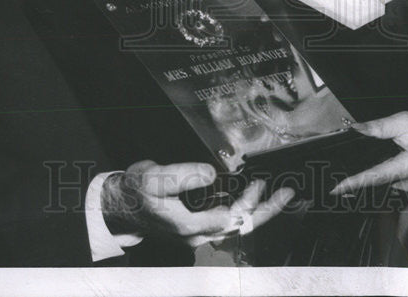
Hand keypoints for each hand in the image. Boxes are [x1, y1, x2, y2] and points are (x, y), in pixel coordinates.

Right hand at [102, 160, 293, 245]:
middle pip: (240, 227)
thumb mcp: (154, 177)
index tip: (260, 182)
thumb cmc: (135, 192)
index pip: (230, 217)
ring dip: (257, 210)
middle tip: (287, 194)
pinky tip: (252, 196)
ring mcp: (198, 232)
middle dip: (266, 210)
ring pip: (236, 226)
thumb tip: (211, 174)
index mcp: (189, 226)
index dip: (248, 201)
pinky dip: (244, 209)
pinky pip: (228, 221)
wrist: (120, 204)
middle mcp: (197, 234)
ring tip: (277, 195)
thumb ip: (183, 176)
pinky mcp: (197, 226)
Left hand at [329, 113, 407, 194]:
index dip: (356, 182)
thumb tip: (356, 129)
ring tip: (340, 175)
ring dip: (360, 178)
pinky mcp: (403, 184)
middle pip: (373, 183)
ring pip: (377, 182)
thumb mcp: (407, 122)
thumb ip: (380, 127)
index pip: (377, 176)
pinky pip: (383, 180)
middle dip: (352, 181)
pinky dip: (370, 175)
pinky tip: (358, 171)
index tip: (337, 188)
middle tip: (330, 180)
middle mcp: (405, 182)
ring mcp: (404, 186)